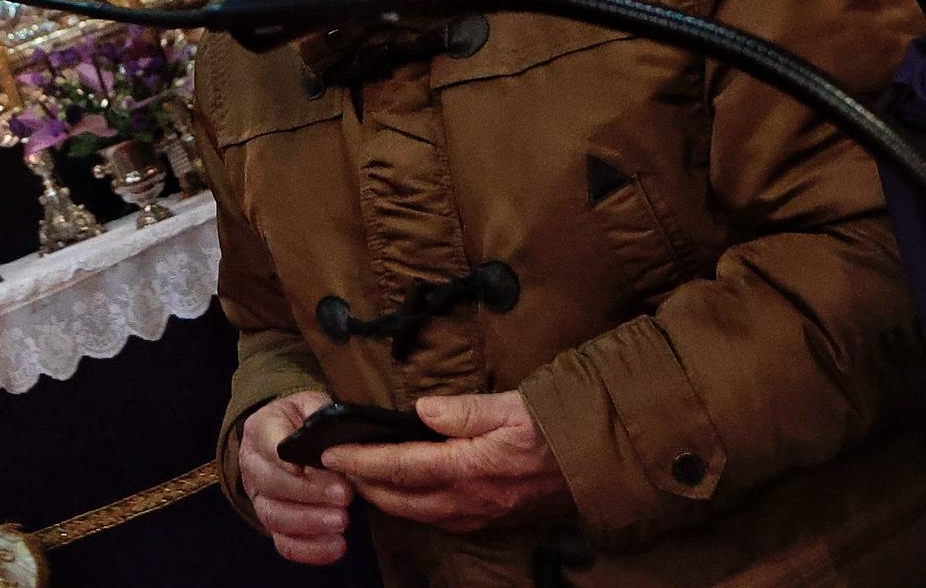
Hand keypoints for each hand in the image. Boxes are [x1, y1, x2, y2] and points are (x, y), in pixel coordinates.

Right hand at [238, 390, 353, 564]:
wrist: (287, 436)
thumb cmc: (303, 420)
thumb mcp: (310, 404)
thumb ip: (320, 414)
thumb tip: (334, 438)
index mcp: (260, 429)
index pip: (268, 443)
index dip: (285, 458)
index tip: (306, 467)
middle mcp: (253, 466)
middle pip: (272, 483)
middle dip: (309, 492)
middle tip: (344, 496)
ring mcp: (260, 498)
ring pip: (275, 516)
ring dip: (310, 522)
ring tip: (342, 522)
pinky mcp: (273, 524)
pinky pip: (284, 543)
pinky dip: (310, 550)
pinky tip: (337, 547)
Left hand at [321, 391, 572, 533]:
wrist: (594, 464)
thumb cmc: (550, 429)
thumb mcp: (510, 406)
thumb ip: (463, 410)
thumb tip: (421, 410)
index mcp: (466, 468)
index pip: (399, 467)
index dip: (360, 461)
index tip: (330, 452)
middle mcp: (466, 500)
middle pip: (399, 498)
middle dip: (363, 484)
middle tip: (336, 465)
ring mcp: (477, 515)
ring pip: (416, 513)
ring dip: (384, 498)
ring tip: (361, 478)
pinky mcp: (487, 520)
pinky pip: (438, 519)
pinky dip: (411, 507)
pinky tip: (404, 494)